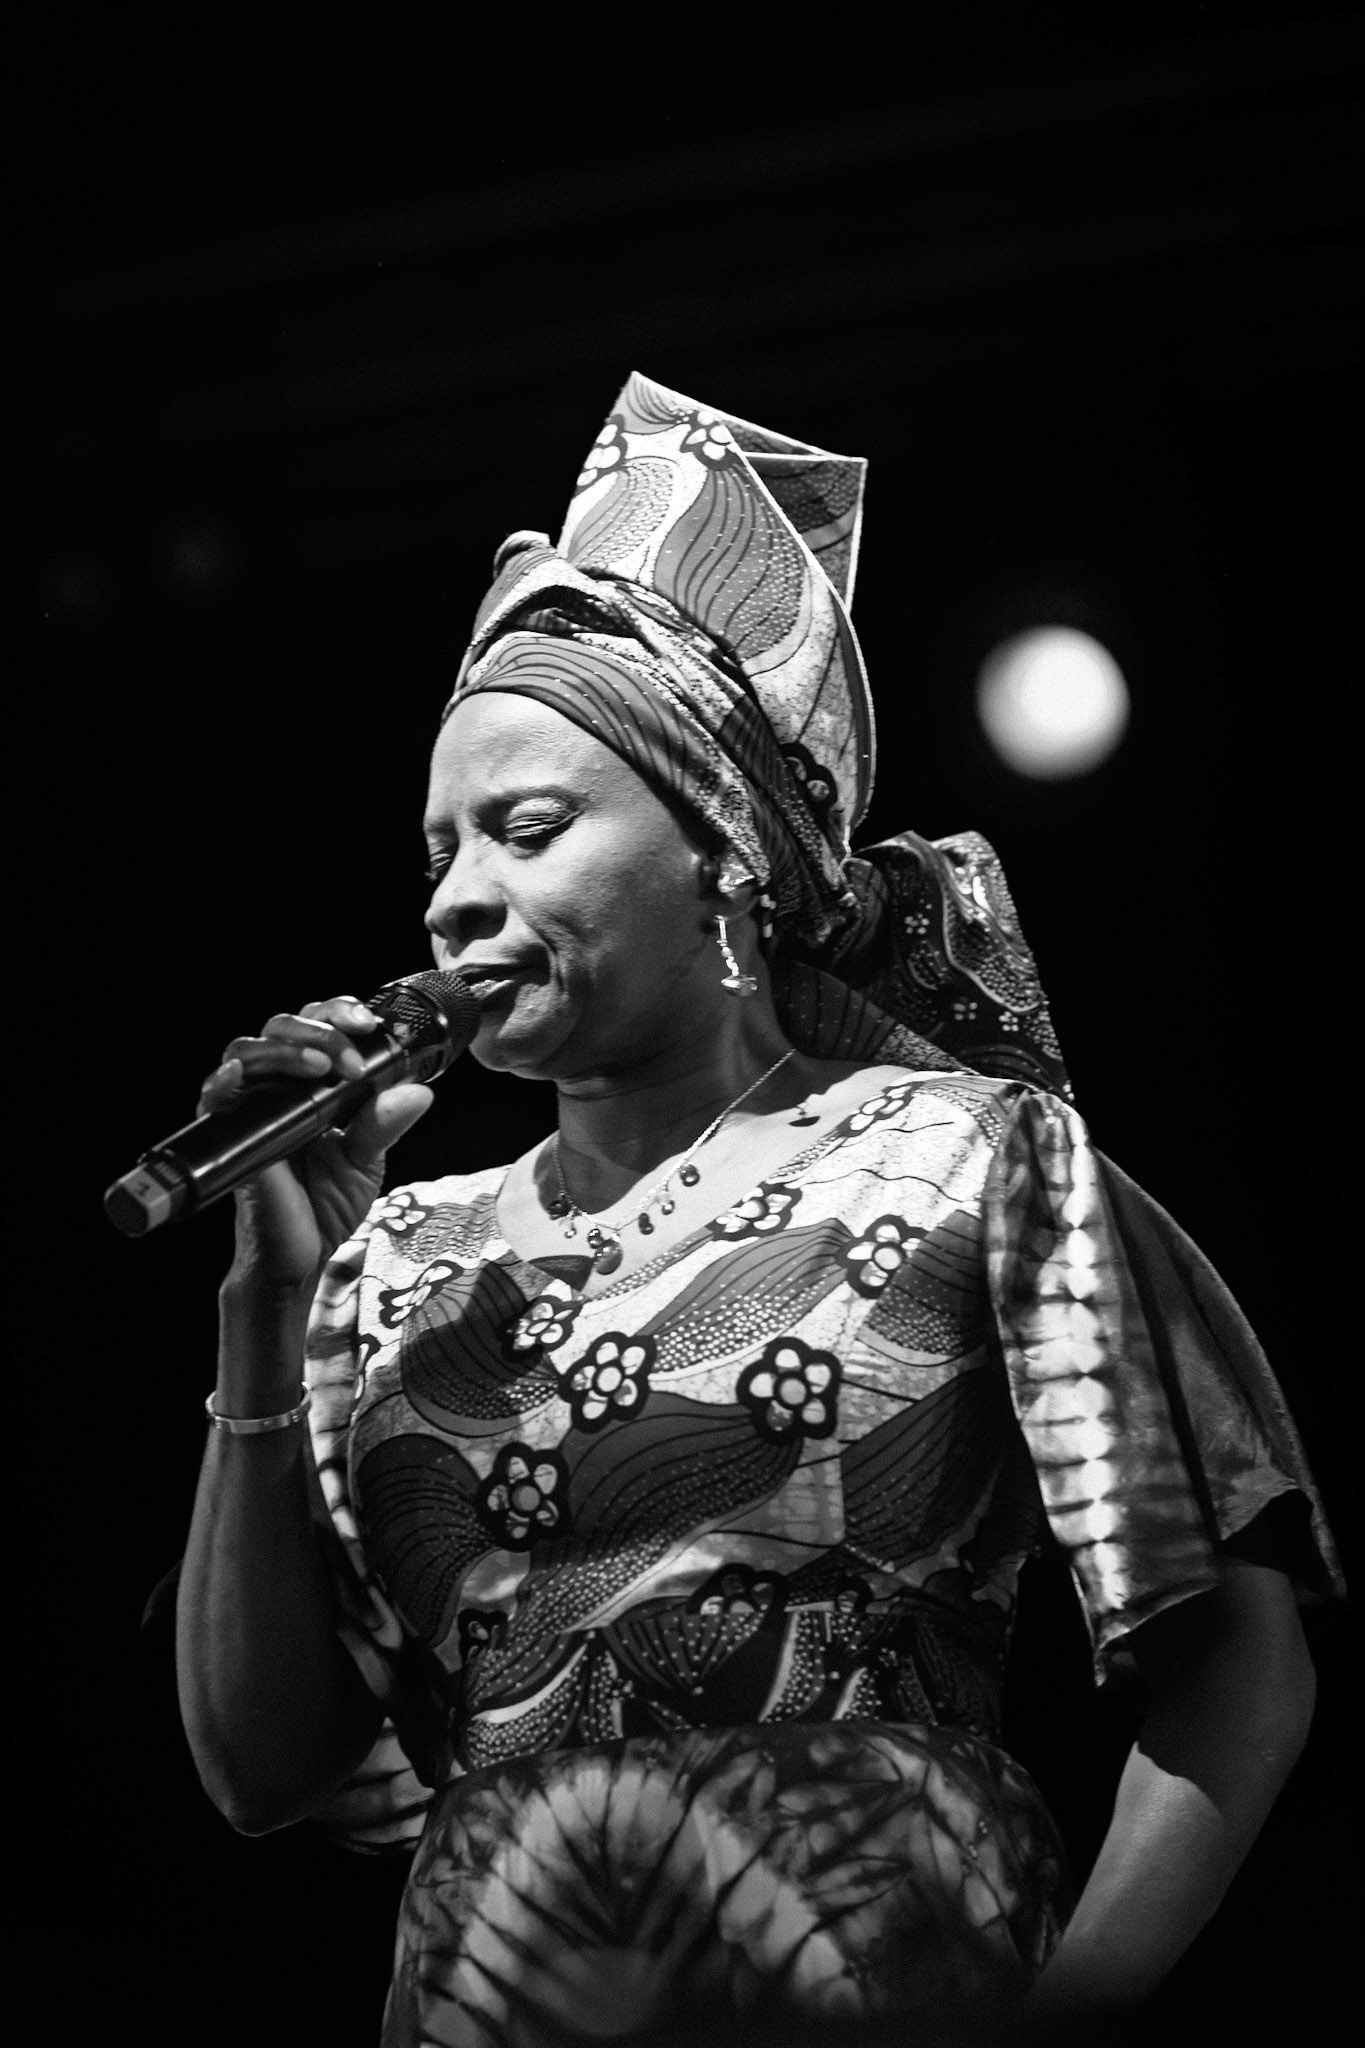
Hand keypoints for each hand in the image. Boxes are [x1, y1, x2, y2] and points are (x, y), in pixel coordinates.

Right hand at [199, 994, 433, 1297]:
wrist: (300, 1259)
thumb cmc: (324, 1207)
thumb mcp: (366, 1162)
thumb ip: (385, 1124)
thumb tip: (419, 1092)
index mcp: (314, 1086)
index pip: (318, 1027)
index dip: (340, 1015)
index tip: (370, 1026)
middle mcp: (279, 1089)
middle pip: (282, 1027)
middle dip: (319, 1028)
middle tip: (350, 1058)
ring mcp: (252, 1109)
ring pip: (248, 1050)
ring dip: (285, 1048)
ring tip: (320, 1066)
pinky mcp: (230, 1137)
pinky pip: (213, 1098)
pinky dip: (222, 1082)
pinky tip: (240, 1077)